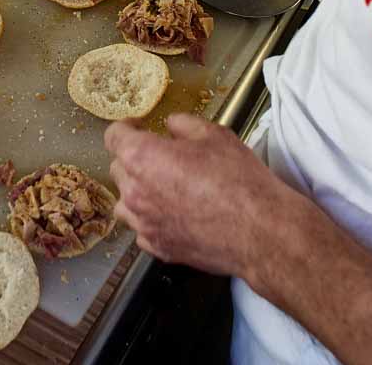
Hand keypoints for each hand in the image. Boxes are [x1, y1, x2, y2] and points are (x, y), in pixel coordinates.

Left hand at [105, 114, 285, 278]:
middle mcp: (134, 192)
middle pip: (117, 168)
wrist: (257, 230)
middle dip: (133, 158)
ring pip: (125, 202)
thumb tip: (172, 125)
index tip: (137, 127)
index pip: (114, 136)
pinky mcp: (157, 247)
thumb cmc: (237, 181)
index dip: (125, 127)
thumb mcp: (214, 135)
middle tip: (159, 155)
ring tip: (163, 186)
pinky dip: (150, 219)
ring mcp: (143, 224)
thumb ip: (183, 124)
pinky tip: (173, 213)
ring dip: (137, 191)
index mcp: (142, 157)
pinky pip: (142, 228)